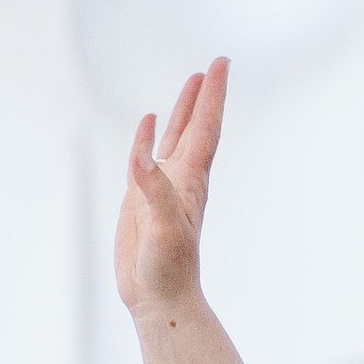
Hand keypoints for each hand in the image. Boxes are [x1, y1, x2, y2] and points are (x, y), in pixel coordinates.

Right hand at [116, 59, 227, 320]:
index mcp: (190, 181)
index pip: (205, 129)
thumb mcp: (163, 230)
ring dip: (184, 112)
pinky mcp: (142, 201)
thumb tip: (141, 159)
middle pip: (196, 127)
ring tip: (192, 84)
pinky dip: (148, 138)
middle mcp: (181, 180)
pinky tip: (147, 124)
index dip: (213, 96)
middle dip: (205, 96)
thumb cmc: (167, 269)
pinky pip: (146, 159)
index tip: (221, 64)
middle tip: (216, 65)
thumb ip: (153, 193)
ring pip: (175, 140)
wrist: (161, 299)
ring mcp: (163, 189)